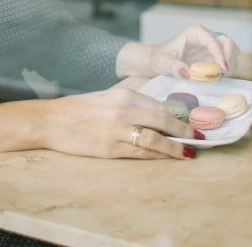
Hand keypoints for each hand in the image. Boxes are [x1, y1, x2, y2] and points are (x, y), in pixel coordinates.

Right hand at [37, 83, 195, 159]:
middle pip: (162, 121)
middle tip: (199, 137)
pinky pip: (139, 153)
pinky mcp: (109, 149)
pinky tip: (166, 157)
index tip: (192, 122)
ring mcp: (116, 131)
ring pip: (154, 140)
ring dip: (174, 148)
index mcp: (123, 94)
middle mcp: (123, 110)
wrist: (52, 122)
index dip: (179, 116)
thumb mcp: (108, 95)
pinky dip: (155, 156)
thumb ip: (133, 100)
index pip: (159, 105)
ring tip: (187, 153)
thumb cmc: (81, 108)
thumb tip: (160, 109)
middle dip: (184, 131)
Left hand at [145, 23, 237, 78]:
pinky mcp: (214, 55)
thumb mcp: (164, 63)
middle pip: (228, 42)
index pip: (213, 41)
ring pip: (231, 50)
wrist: (160, 61)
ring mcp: (212, 45)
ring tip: (220, 77)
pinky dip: (227, 69)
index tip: (222, 70)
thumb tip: (187, 73)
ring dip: (230, 64)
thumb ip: (174, 67)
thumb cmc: (161, 59)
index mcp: (195, 32)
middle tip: (224, 74)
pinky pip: (228, 60)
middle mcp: (206, 36)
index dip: (221, 55)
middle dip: (229, 58)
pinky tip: (219, 77)